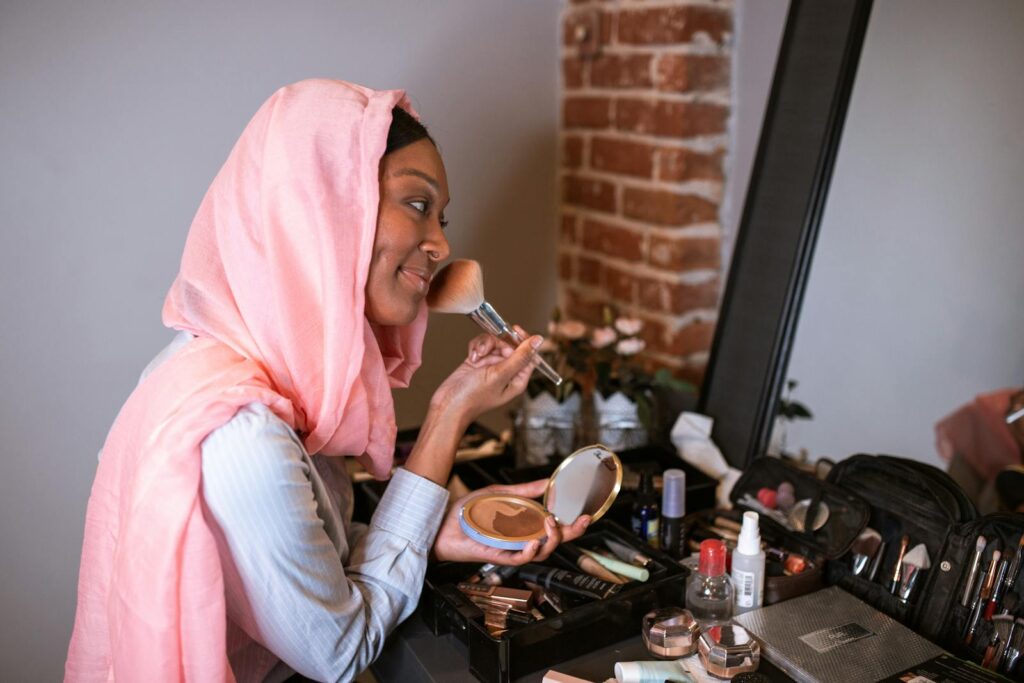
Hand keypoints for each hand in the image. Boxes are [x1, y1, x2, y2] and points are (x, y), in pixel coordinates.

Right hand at [429, 327, 540, 429]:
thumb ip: (520, 357)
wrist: (447, 403)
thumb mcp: (499, 375)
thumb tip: (538, 341)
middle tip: (487, 352)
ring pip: (496, 342)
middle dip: (498, 344)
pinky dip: (477, 347)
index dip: (524, 341)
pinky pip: (483, 345)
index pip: (529, 354)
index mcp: (518, 379)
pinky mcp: (479, 361)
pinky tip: (472, 357)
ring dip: (485, 345)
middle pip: (511, 345)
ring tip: (477, 356)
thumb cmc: (472, 398)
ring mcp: (492, 366)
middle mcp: (507, 372)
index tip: (515, 330)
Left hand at [432, 479, 590, 564]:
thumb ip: (525, 491)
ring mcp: (510, 549)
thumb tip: (547, 482)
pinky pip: (518, 559)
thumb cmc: (468, 512)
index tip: (586, 516)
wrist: (443, 521)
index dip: (573, 526)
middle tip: (578, 522)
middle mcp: (520, 540)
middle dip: (571, 534)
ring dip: (551, 540)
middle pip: (554, 544)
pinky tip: (534, 540)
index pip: (554, 530)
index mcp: (524, 527)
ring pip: (541, 553)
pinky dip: (529, 552)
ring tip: (551, 523)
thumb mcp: (502, 494)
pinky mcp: (497, 555)